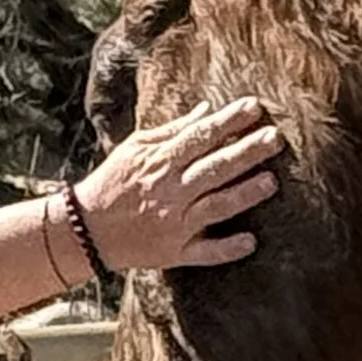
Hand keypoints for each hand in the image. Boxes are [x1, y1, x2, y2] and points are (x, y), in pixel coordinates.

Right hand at [73, 96, 283, 274]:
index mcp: (159, 162)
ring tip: (271, 182)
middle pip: (214, 168)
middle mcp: (170, 192)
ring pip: (215, 207)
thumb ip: (173, 130)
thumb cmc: (113, 182)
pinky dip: (227, 249)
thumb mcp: (136, 148)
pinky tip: (251, 242)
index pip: (200, 136)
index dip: (228, 121)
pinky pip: (204, 253)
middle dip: (246, 152)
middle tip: (276, 139)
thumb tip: (207, 110)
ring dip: (244, 194)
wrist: (85, 229)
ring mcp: (174, 224)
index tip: (255, 107)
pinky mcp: (174, 252)